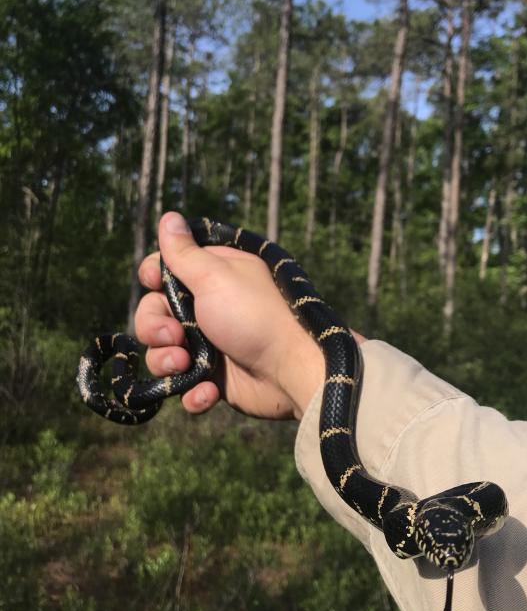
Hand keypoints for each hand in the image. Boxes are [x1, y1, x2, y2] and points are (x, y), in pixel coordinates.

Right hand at [135, 212, 326, 420]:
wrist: (290, 370)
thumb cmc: (255, 316)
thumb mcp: (216, 276)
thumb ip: (185, 253)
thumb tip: (168, 216)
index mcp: (211, 277)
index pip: (166, 271)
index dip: (153, 277)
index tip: (152, 282)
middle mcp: (207, 309)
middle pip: (154, 314)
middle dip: (154, 327)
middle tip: (175, 336)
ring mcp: (209, 345)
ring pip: (162, 353)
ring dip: (166, 361)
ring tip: (185, 366)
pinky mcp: (214, 379)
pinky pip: (185, 387)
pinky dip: (192, 393)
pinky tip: (207, 392)